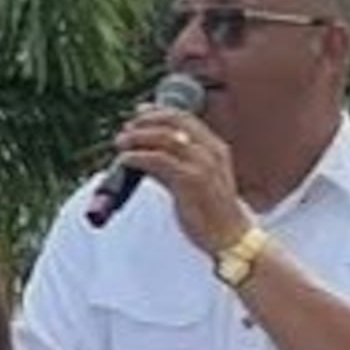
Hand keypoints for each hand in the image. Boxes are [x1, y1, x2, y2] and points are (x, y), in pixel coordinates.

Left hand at [109, 108, 249, 256]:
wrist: (229, 237)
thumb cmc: (210, 211)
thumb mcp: (196, 178)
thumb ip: (175, 163)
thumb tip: (145, 152)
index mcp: (215, 148)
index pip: (185, 118)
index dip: (159, 112)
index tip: (139, 112)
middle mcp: (211, 151)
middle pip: (174, 122)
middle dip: (146, 121)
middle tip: (126, 128)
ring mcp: (202, 165)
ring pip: (165, 138)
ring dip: (138, 136)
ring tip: (120, 142)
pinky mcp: (190, 181)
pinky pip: (158, 160)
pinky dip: (138, 156)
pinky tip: (125, 160)